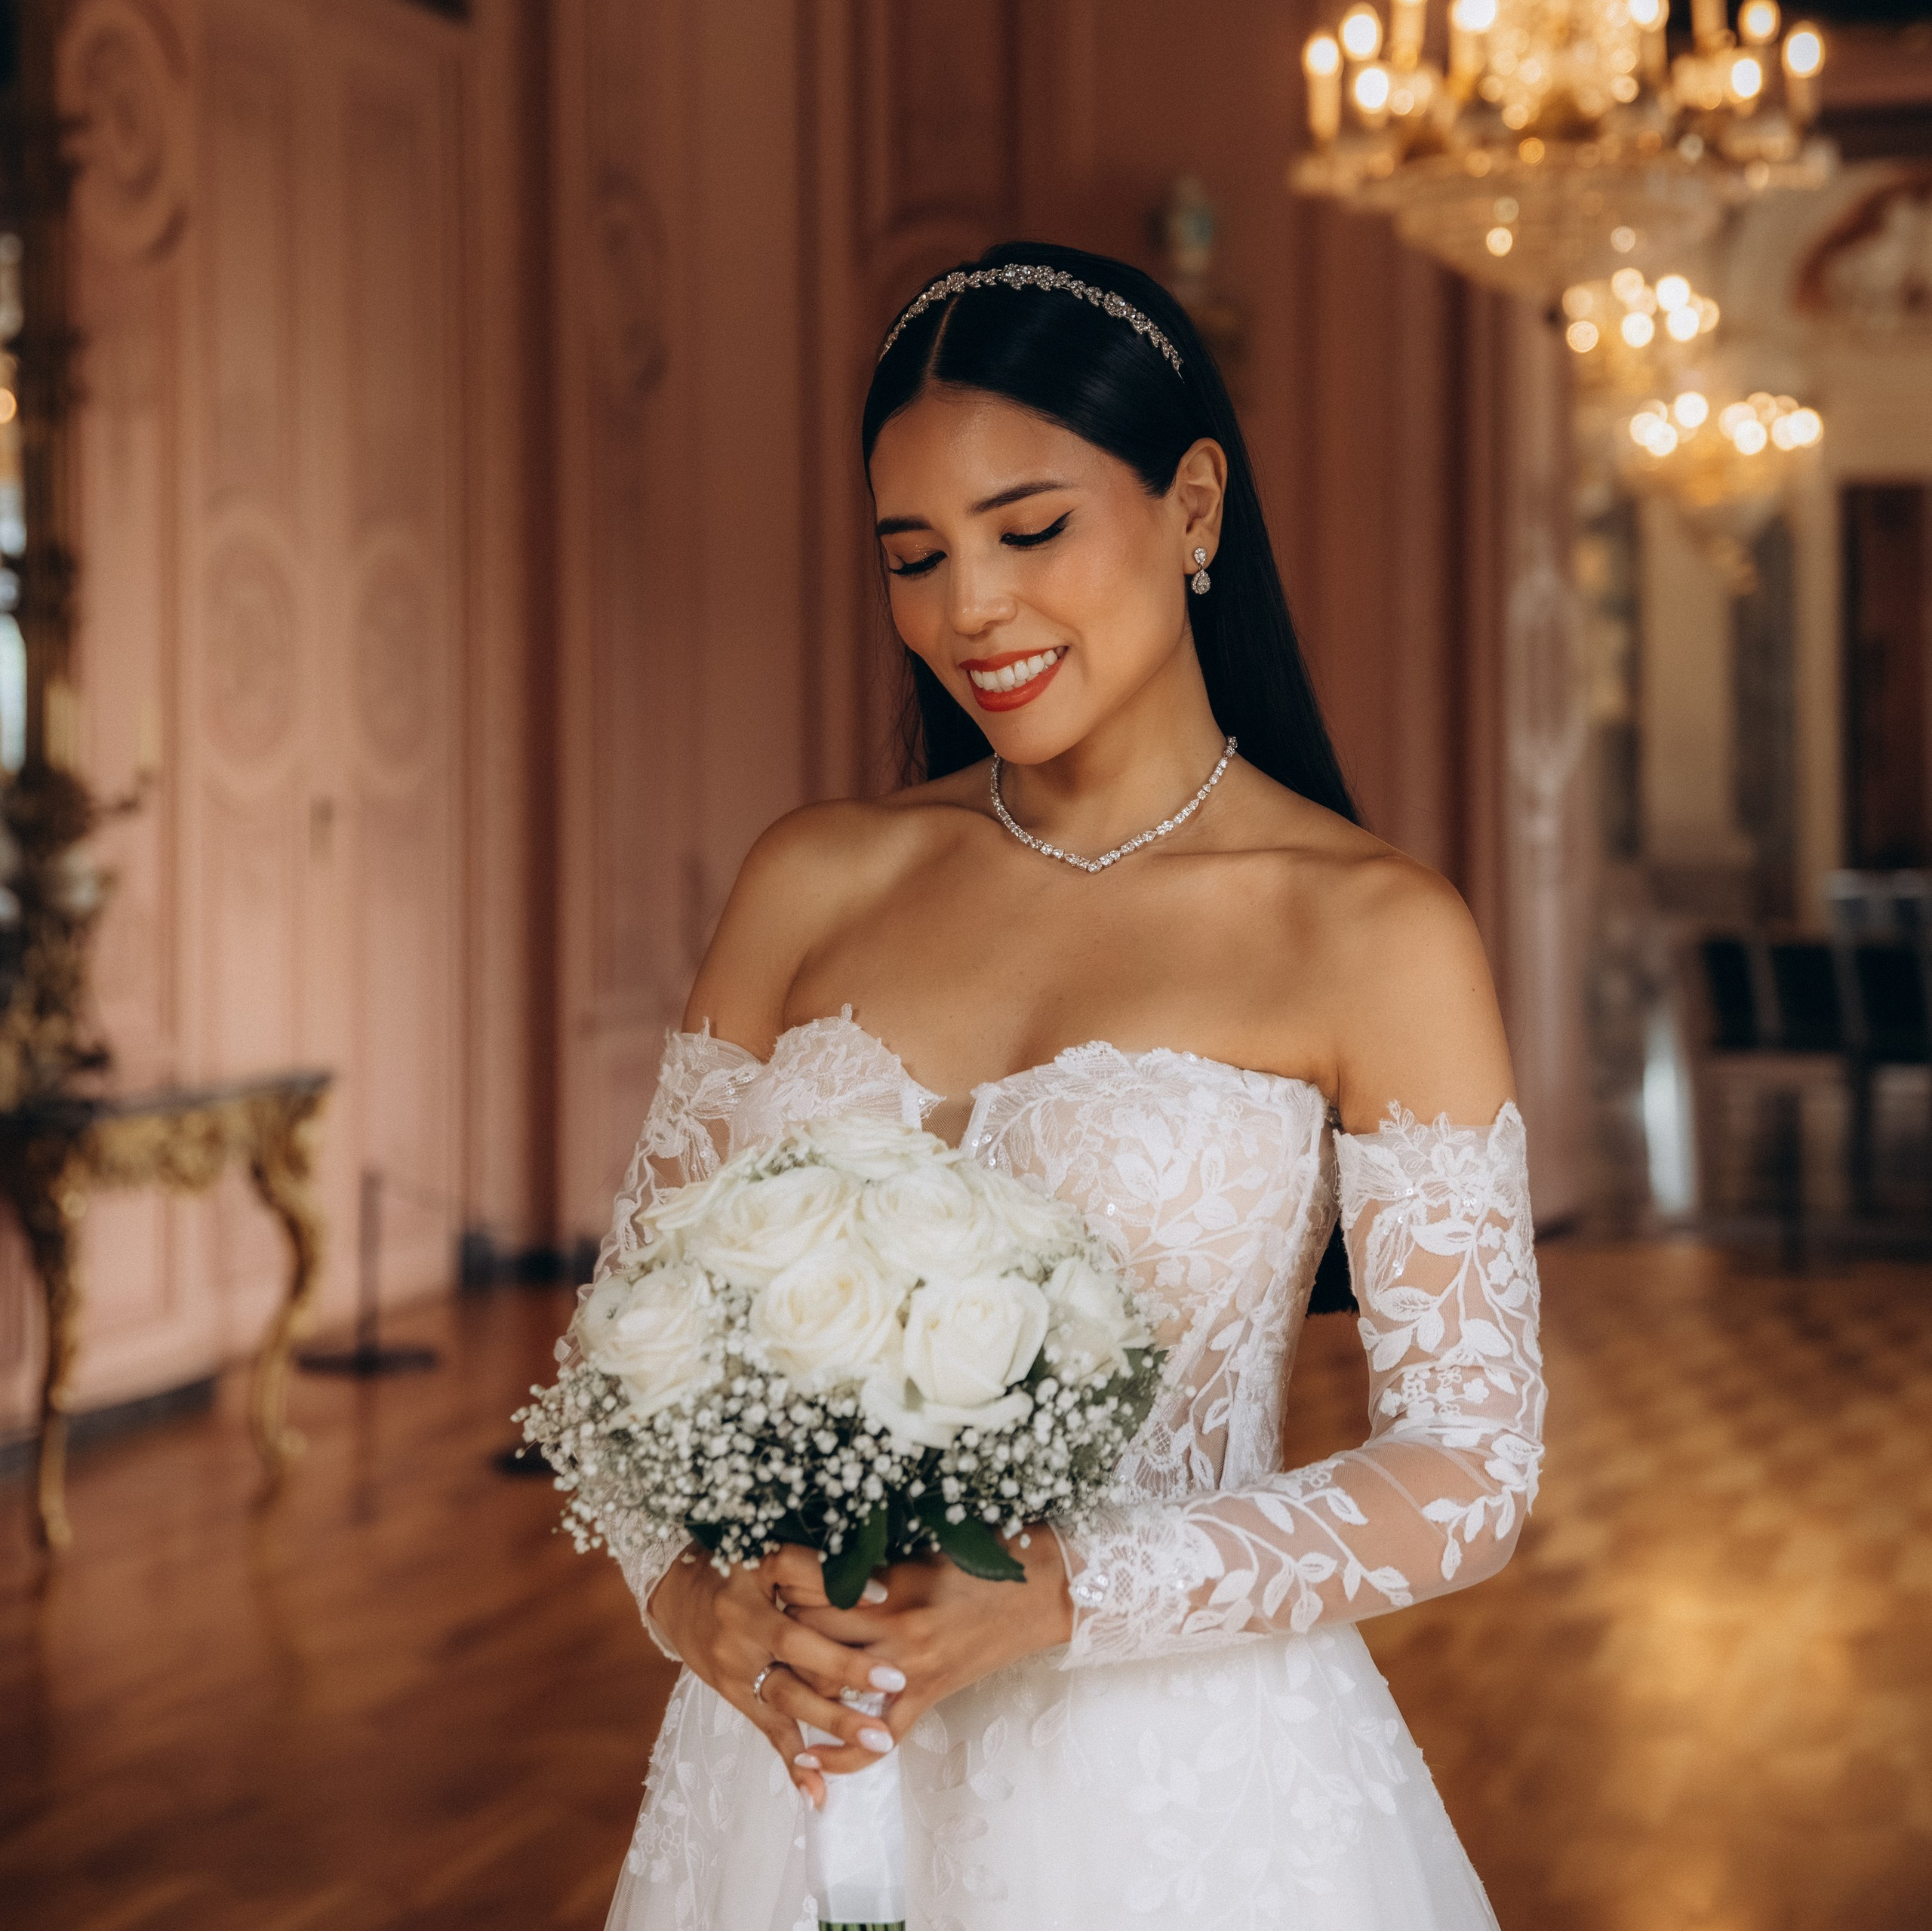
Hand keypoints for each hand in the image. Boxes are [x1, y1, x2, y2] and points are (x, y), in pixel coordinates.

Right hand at [647, 1545, 907, 1808]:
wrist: (678, 1594)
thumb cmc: (738, 1567)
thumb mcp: (767, 1549)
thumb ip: (813, 1562)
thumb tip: (879, 1581)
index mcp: (754, 1570)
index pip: (797, 1571)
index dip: (838, 1584)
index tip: (886, 1595)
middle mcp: (742, 1618)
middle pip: (795, 1643)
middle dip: (846, 1664)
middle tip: (897, 1679)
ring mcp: (736, 1661)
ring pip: (787, 1694)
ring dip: (834, 1719)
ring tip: (879, 1740)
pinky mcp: (734, 1693)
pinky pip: (768, 1729)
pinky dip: (793, 1761)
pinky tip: (819, 1792)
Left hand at [780, 1526, 1071, 1777]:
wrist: (1040, 1591)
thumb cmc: (986, 1557)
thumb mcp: (924, 1546)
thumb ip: (875, 1560)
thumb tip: (826, 1560)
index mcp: (891, 1585)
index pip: (813, 1591)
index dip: (786, 1588)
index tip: (774, 1582)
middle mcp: (895, 1630)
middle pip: (813, 1639)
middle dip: (785, 1635)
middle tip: (770, 1630)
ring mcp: (911, 1670)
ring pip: (833, 1688)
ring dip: (801, 1687)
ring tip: (774, 1680)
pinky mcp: (928, 1698)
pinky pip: (877, 1740)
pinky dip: (841, 1756)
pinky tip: (808, 1756)